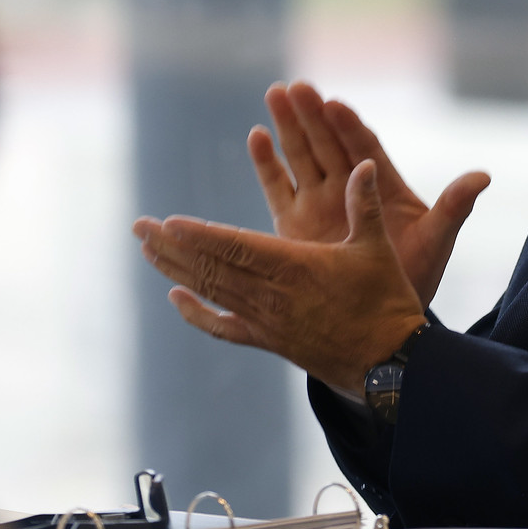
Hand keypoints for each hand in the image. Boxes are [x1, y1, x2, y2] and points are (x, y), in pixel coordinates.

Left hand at [134, 161, 428, 394]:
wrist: (389, 366)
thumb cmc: (387, 302)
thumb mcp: (377, 249)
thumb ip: (364, 204)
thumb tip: (365, 161)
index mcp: (295, 268)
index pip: (236, 248)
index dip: (200, 235)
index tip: (167, 222)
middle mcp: (271, 296)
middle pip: (210, 268)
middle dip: (171, 246)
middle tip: (138, 226)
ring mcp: (266, 321)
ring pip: (210, 292)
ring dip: (175, 270)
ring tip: (146, 250)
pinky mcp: (268, 341)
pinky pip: (224, 328)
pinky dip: (196, 314)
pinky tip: (175, 298)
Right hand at [248, 82, 488, 304]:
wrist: (382, 316)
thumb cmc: (416, 273)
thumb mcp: (437, 239)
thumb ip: (454, 207)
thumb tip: (483, 176)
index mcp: (383, 185)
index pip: (365, 148)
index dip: (350, 127)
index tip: (335, 105)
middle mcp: (349, 186)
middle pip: (329, 143)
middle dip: (313, 115)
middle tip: (297, 87)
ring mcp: (320, 202)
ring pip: (301, 155)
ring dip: (289, 126)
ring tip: (276, 93)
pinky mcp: (294, 222)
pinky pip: (278, 186)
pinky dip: (267, 162)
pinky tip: (257, 135)